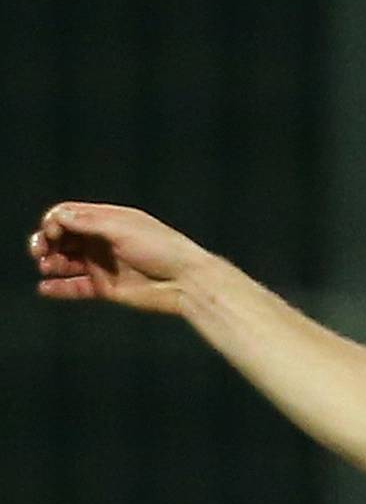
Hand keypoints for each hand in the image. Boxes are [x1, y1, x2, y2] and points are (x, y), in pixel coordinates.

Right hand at [28, 202, 211, 314]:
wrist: (186, 282)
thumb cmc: (162, 249)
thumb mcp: (123, 228)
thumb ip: (89, 222)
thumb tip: (58, 215)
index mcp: (108, 220)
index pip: (69, 216)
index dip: (55, 222)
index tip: (53, 232)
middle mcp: (102, 241)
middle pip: (62, 238)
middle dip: (47, 242)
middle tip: (40, 252)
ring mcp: (104, 265)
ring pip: (66, 262)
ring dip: (51, 263)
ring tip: (48, 267)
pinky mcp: (107, 288)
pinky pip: (76, 287)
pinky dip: (59, 288)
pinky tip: (45, 288)